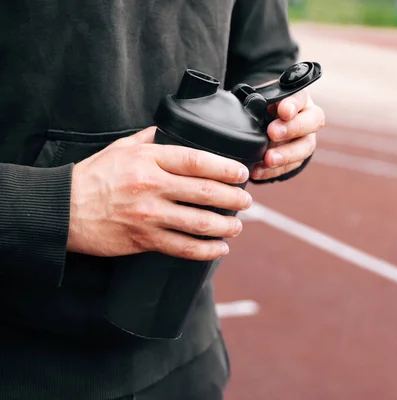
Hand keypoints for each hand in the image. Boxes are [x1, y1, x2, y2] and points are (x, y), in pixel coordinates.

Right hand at [67, 127, 251, 260]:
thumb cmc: (94, 177)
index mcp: (148, 160)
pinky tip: (219, 248)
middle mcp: (151, 186)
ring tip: (237, 225)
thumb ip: (152, 138)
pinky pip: (183, 247)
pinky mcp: (144, 239)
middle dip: (233, 198)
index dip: (226, 168)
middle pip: (205, 192)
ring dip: (226, 225)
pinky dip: (206, 250)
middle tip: (246, 201)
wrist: (63, 210)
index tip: (242, 173)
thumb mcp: (121, 147)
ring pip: (199, 222)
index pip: (197, 160)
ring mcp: (148, 215)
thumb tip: (177, 130)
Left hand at [251, 89, 324, 179]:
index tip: (284, 111)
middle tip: (273, 133)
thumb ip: (254, 101)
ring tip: (268, 159)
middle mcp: (307, 117)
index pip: (300, 97)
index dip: (293, 104)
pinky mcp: (298, 159)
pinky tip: (258, 171)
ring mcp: (305, 139)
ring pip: (305, 147)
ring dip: (286, 155)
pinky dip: (273, 171)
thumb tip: (239, 104)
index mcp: (298, 98)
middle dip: (293, 128)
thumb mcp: (257, 100)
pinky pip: (290, 166)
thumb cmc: (261, 107)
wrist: (263, 124)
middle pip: (313, 121)